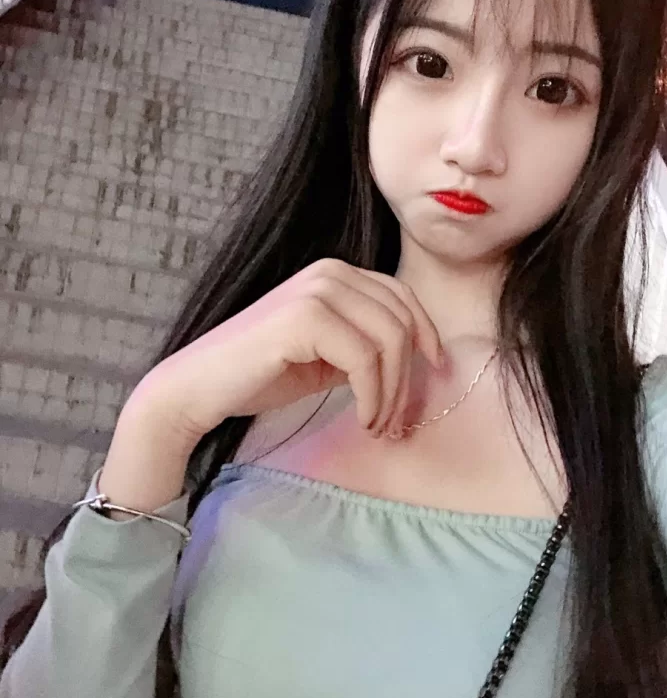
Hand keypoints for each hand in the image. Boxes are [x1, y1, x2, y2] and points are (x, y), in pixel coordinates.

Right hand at [130, 258, 443, 447]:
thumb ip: (366, 347)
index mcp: (336, 273)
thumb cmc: (261, 374)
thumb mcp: (328, 356)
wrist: (199, 387)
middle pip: (402, 321)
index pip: (403, 297)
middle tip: (396, 421)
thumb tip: (419, 361)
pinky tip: (363, 420)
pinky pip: (365, 360)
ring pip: (390, 341)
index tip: (436, 373)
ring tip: (377, 425)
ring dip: (392, 393)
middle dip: (408, 377)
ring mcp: (317, 290)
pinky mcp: (306, 317)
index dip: (427, 336)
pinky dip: (373, 396)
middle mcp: (330, 272)